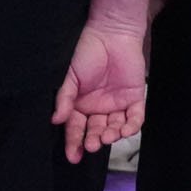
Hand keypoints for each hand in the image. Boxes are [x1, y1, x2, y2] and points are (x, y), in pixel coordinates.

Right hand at [52, 16, 148, 161]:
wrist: (111, 33)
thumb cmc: (86, 52)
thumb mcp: (70, 76)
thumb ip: (64, 98)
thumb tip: (56, 120)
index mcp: (80, 104)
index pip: (76, 128)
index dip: (74, 142)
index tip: (72, 156)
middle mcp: (98, 108)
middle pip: (95, 131)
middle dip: (93, 141)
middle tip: (92, 145)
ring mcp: (117, 105)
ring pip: (115, 128)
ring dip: (111, 135)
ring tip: (107, 136)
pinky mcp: (135, 99)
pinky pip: (135, 118)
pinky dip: (131, 127)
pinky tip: (125, 130)